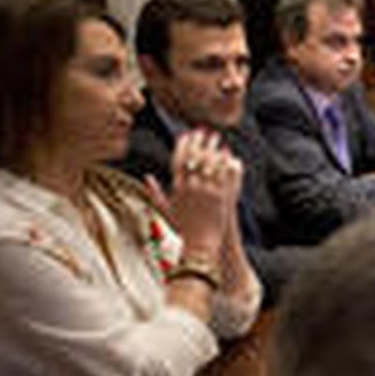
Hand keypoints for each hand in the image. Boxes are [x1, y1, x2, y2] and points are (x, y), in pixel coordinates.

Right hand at [166, 129, 241, 257]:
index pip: (178, 159)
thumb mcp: (165, 209)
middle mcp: (190, 188)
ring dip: (213, 147)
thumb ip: (155, 192)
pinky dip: (225, 161)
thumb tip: (146, 177)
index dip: (183, 144)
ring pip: (210, 163)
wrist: (200, 245)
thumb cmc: (182, 228)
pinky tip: (228, 153)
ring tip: (218, 138)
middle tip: (205, 131)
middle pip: (195, 157)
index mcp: (176, 188)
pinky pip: (223, 175)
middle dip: (200, 141)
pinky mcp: (220, 197)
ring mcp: (205, 192)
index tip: (187, 134)